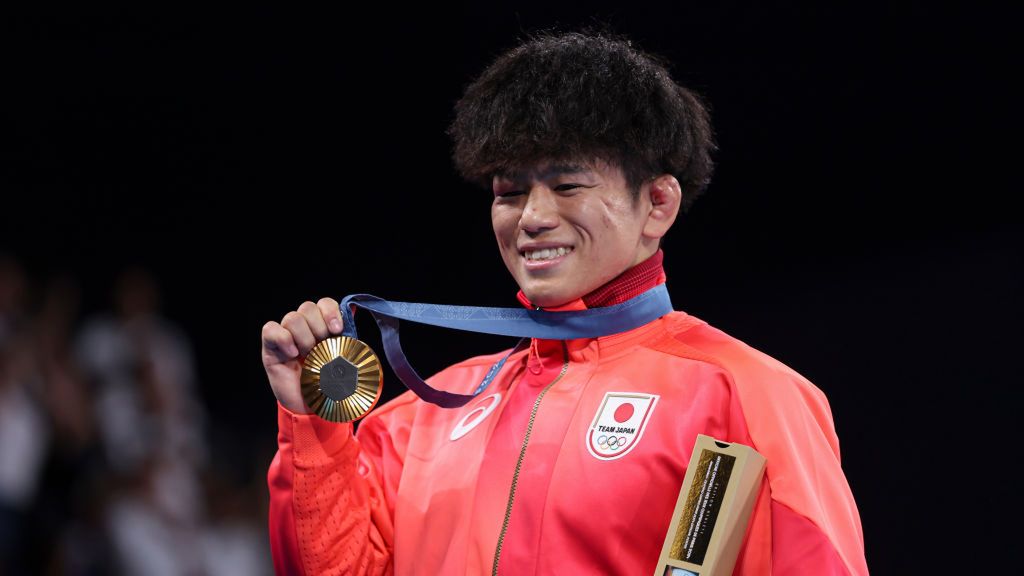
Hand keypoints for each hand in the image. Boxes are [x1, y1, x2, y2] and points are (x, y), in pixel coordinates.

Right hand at [261, 298, 344, 413]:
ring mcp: (286, 336)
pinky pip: (271, 329)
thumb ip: (347, 338)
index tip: (337, 330)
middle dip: (318, 327)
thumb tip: (355, 312)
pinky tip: (292, 355)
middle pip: (307, 307)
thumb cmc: (329, 384)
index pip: (324, 303)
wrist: (312, 409)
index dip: (330, 312)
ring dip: (304, 337)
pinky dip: (284, 339)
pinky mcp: (270, 347)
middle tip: (322, 348)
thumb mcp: (344, 361)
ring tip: (308, 356)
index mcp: (322, 327)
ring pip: (292, 317)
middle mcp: (303, 328)